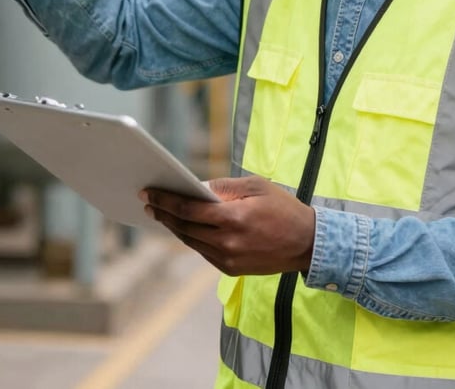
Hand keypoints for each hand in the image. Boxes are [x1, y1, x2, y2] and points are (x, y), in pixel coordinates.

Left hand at [141, 175, 315, 275]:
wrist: (307, 243)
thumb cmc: (282, 208)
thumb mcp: (255, 186)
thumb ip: (224, 187)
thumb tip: (196, 188)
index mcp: (233, 218)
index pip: (189, 209)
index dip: (166, 200)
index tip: (149, 193)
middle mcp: (228, 242)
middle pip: (184, 227)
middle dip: (163, 213)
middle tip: (147, 202)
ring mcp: (228, 259)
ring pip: (190, 241)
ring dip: (173, 227)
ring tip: (160, 213)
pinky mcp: (231, 269)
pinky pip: (203, 251)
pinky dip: (190, 238)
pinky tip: (182, 227)